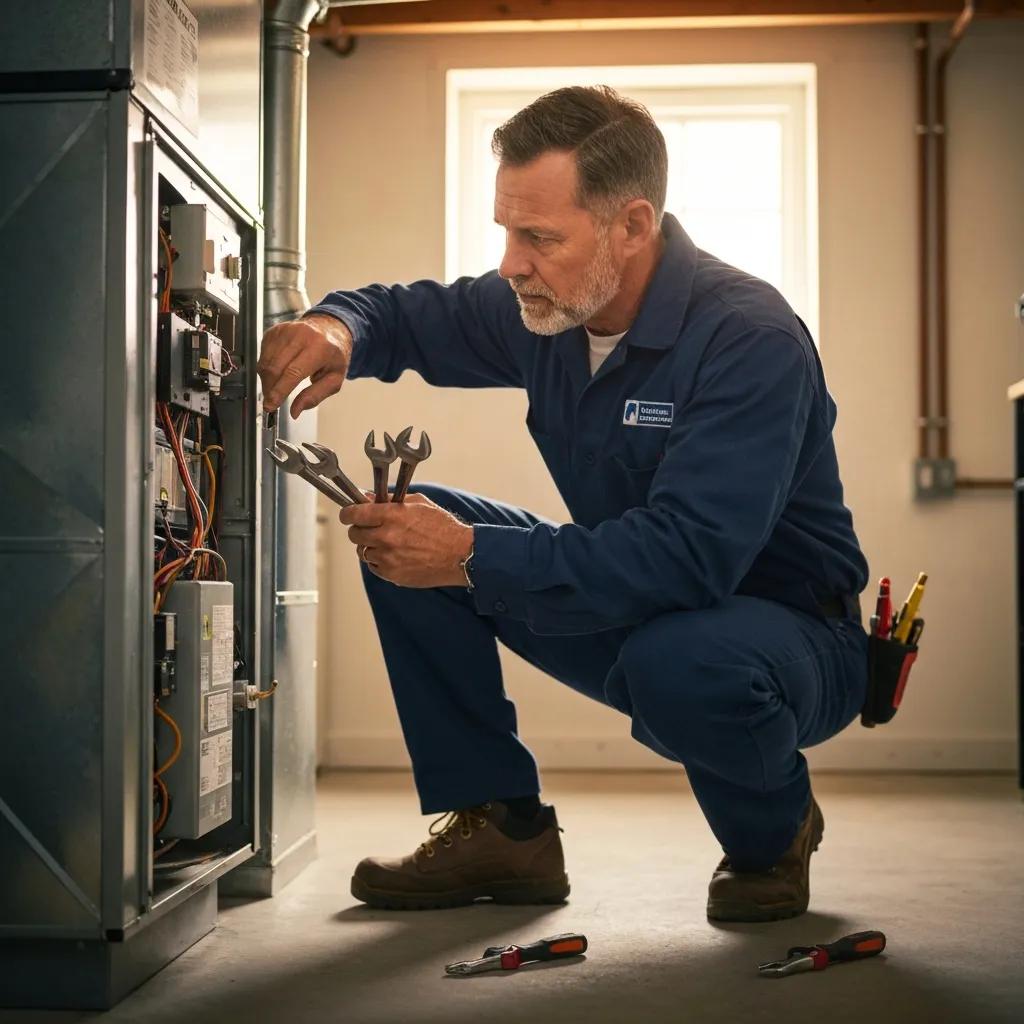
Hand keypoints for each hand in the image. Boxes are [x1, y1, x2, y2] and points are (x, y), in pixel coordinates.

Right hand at [257, 314, 352, 418]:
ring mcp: (286, 330)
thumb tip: (295, 411)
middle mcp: (302, 335)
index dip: (279, 391)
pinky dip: (266, 368)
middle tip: (271, 403)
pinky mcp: (275, 330)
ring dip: (267, 381)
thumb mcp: (334, 379)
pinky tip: (278, 371)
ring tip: (278, 387)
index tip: (271, 405)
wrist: (329, 329)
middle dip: (270, 389)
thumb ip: (315, 396)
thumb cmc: (333, 355)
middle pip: (275, 368)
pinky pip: (263, 355)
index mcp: (320, 347)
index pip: (293, 372)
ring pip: (266, 362)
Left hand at [340, 493, 473, 588]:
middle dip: (359, 530)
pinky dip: (379, 561)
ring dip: (369, 546)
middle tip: (368, 528)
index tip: (348, 514)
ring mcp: (388, 558)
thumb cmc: (443, 528)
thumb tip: (368, 497)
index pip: (354, 514)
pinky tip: (393, 555)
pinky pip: (373, 567)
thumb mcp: (418, 503)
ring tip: (386, 543)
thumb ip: (389, 500)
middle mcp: (386, 537)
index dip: (347, 514)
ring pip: (362, 552)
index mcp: (392, 515)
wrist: (460, 554)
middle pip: (354, 534)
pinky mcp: (392, 574)